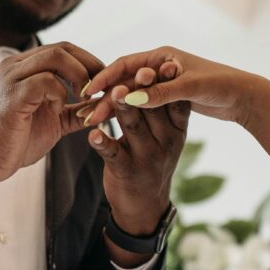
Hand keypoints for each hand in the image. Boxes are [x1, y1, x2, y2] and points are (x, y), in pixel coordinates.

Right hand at [0, 42, 101, 186]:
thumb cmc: (17, 140)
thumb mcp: (54, 121)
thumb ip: (76, 110)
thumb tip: (108, 106)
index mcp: (24, 67)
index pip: (63, 48)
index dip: (89, 61)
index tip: (105, 83)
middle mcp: (15, 66)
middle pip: (62, 48)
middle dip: (89, 66)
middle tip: (102, 88)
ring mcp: (12, 78)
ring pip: (55, 57)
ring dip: (79, 76)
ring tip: (85, 98)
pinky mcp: (12, 96)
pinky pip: (45, 81)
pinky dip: (61, 94)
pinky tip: (58, 110)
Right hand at [82, 46, 258, 125]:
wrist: (244, 97)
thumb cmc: (220, 86)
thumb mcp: (189, 88)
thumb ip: (159, 93)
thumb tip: (129, 98)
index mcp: (162, 55)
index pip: (125, 64)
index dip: (105, 77)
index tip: (88, 91)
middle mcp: (159, 66)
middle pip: (124, 80)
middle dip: (105, 96)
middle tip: (87, 112)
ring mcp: (162, 82)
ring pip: (131, 94)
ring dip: (113, 106)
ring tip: (94, 121)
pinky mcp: (167, 97)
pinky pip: (140, 103)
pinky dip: (126, 112)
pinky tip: (112, 124)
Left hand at [87, 68, 190, 243]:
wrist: (145, 206)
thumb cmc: (152, 159)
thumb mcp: (165, 135)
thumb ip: (159, 107)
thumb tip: (151, 68)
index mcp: (177, 129)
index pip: (174, 100)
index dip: (168, 82)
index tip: (165, 63)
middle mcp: (166, 141)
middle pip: (153, 108)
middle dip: (143, 88)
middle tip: (137, 70)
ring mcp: (147, 157)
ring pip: (134, 127)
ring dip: (123, 108)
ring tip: (113, 92)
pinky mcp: (126, 171)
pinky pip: (113, 154)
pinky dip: (102, 143)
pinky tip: (93, 133)